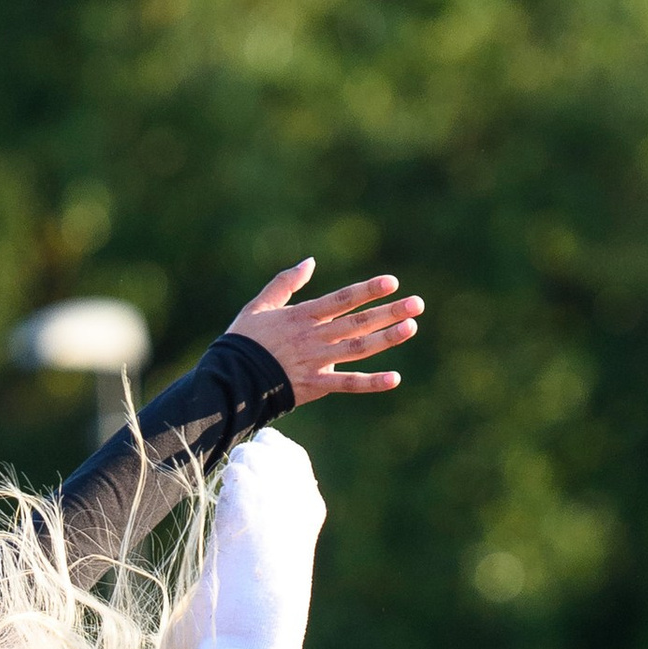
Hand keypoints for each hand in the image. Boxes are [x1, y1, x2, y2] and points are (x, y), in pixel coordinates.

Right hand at [231, 261, 423, 404]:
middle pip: (358, 322)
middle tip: (417, 304)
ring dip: (386, 338)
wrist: (230, 380)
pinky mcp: (315, 385)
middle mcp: (314, 337)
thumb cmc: (243, 342)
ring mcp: (316, 362)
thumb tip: (310, 262)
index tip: (392, 282)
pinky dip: (371, 382)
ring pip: (358, 349)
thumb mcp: (259, 306)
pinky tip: (394, 378)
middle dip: (389, 312)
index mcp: (302, 315)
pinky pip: (347, 384)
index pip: (342, 299)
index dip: (367, 290)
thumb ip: (285, 283)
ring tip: (411, 327)